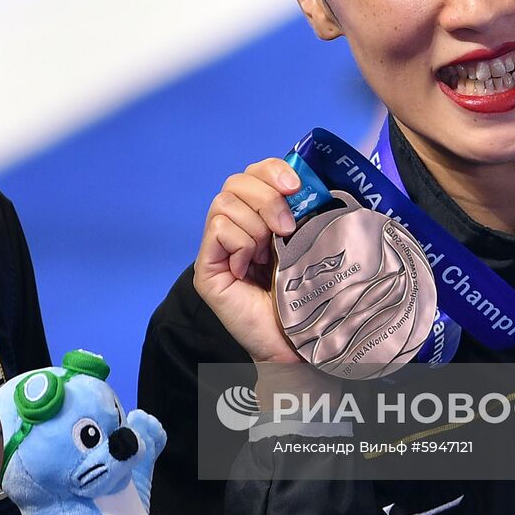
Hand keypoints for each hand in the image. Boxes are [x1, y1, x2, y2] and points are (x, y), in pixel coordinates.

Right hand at [193, 159, 303, 365]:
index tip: (297, 186)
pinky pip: (218, 229)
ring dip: (255, 224)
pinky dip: (240, 242)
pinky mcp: (206, 267)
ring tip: (269, 254)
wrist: (295, 344)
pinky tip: (249, 268)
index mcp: (260, 217)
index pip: (255, 173)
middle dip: (266, 197)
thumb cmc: (304, 297)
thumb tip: (306, 183)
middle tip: (287, 227)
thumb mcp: (308, 244)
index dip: (273, 170)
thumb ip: (302, 213)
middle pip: (236, 182)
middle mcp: (235, 227)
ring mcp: (218, 247)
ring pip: (225, 203)